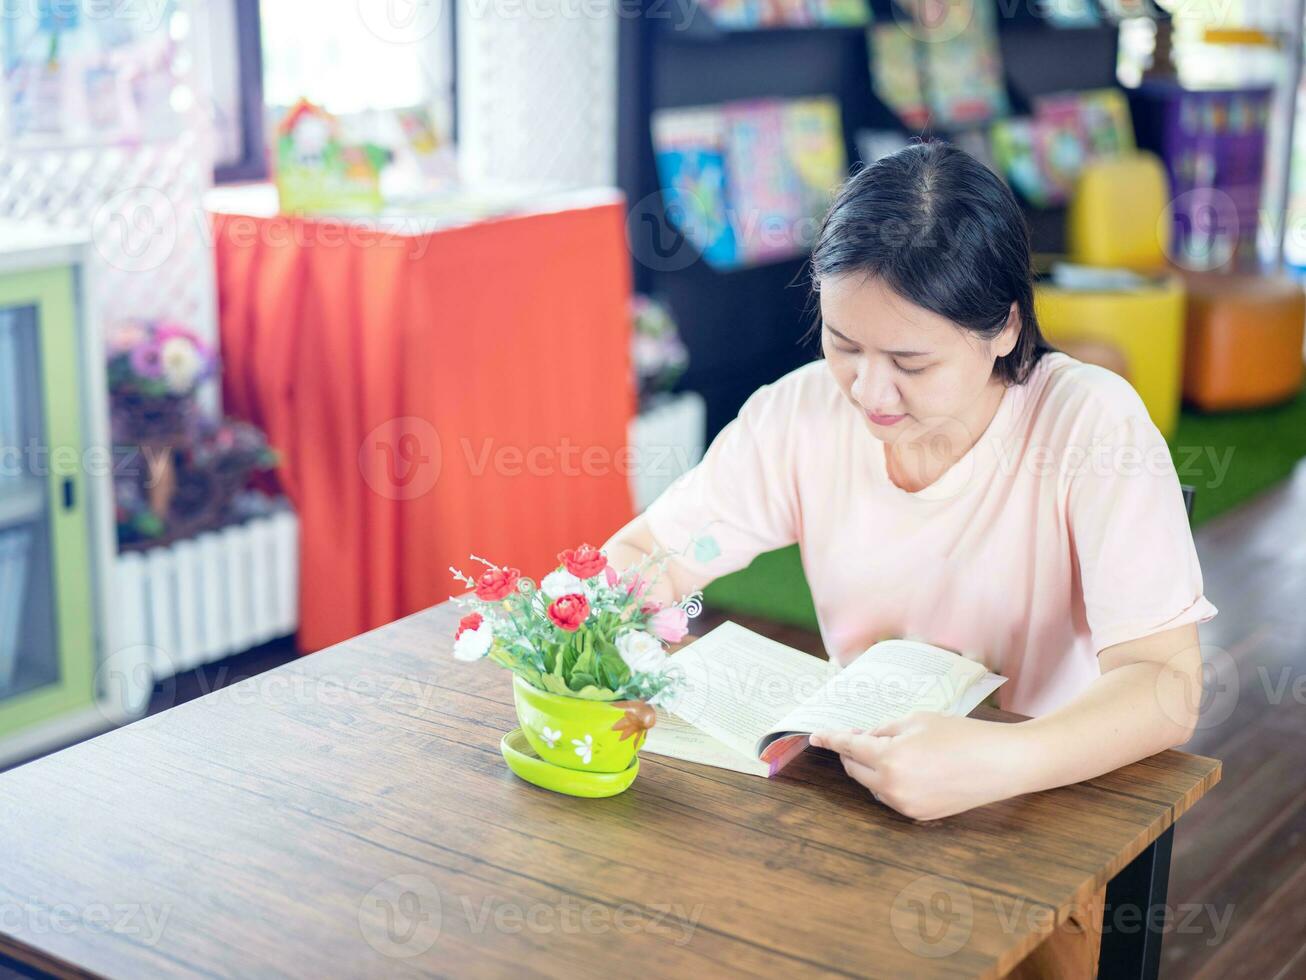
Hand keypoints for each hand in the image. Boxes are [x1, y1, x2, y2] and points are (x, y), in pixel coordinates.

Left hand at [810, 712, 1029, 820]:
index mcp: (889, 759)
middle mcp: (892, 787)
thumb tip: (864, 738)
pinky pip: (891, 797)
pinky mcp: (919, 816)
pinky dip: (889, 782)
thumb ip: (884, 730)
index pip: (848, 748)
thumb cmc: (961, 735)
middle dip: (852, 753)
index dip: (830, 739)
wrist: (1000, 764)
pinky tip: (908, 767)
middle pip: (855, 770)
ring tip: (894, 749)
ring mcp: (905, 806)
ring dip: (871, 768)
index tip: (815, 736)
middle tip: (861, 735)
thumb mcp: (916, 720)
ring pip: (872, 785)